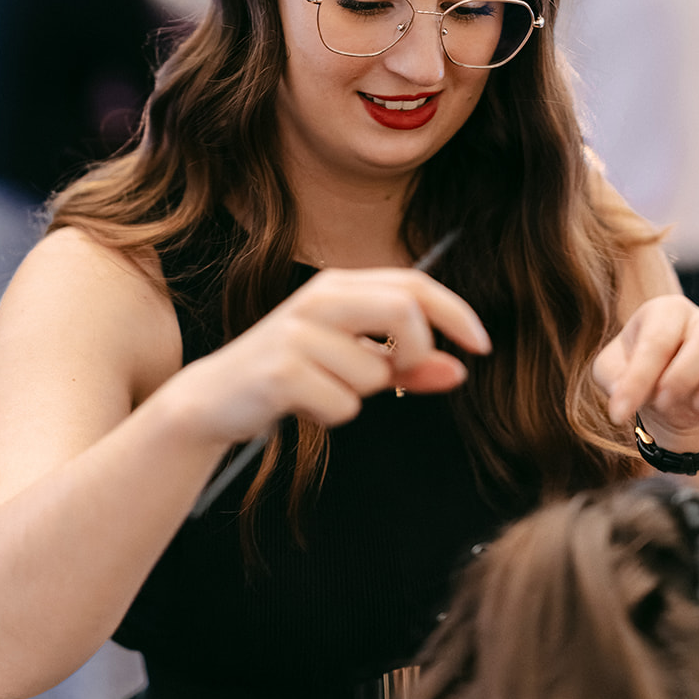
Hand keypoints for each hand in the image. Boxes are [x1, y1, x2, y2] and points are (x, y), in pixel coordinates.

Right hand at [173, 268, 491, 446]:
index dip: (455, 312)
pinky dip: (333, 415)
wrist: (216, 398)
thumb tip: (459, 370)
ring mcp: (298, 333)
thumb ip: (407, 364)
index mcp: (339, 285)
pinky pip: (343, 404)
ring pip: (374, 370)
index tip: (482, 345)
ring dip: (360, 394)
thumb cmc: (292, 375)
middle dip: (417, 351)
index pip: (413, 283)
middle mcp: (318, 299)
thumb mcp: (353, 364)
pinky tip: (302, 405)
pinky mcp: (282, 370)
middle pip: (402, 309)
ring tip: (322, 390)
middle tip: (406, 378)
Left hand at [592, 294, 698, 447]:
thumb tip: (623, 396)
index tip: (620, 412)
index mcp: (666, 311)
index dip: (638, 380)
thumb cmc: (638, 376)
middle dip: (686, 376)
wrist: (671, 399)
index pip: (657, 340)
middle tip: (665, 402)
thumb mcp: (611, 374)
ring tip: (698, 406)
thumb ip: (612, 378)